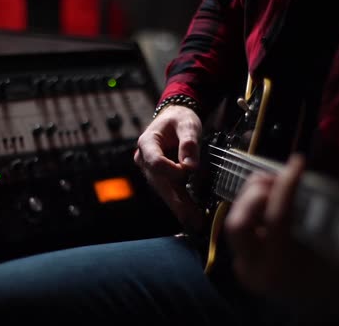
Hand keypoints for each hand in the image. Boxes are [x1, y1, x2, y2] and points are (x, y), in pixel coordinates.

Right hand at [134, 105, 204, 229]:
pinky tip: (191, 216)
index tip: (188, 171)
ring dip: (179, 206)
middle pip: (158, 181)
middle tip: (190, 216)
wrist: (174, 119)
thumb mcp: (187, 124)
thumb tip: (190, 166)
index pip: (155, 161)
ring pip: (164, 190)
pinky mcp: (160, 178)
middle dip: (176, 199)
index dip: (170, 169)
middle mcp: (144, 159)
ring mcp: (151, 171)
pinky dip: (180, 203)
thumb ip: (189, 142)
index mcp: (147, 142)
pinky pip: (169, 191)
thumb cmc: (179, 119)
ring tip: (194, 220)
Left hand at [225, 154, 338, 321]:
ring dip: (251, 198)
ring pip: (233, 221)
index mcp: (282, 267)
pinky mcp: (243, 261)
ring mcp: (244, 266)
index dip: (287, 185)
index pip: (277, 218)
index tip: (297, 163)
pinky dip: (253, 210)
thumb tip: (327, 180)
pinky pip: (241, 228)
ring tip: (275, 185)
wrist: (325, 308)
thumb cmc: (338, 280)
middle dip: (254, 194)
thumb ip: (331, 217)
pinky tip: (270, 202)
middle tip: (278, 179)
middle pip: (238, 222)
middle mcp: (256, 268)